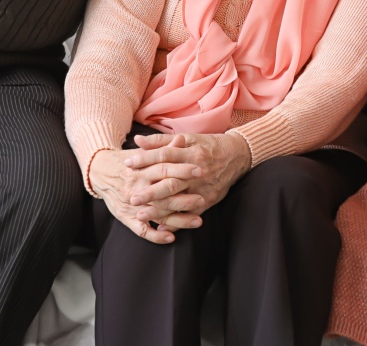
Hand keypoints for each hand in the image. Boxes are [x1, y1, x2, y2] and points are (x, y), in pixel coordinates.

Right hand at [87, 146, 203, 243]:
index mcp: (141, 169)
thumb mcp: (143, 152)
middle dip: (183, 198)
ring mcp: (131, 205)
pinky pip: (141, 230)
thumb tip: (181, 139)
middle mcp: (136, 188)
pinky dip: (156, 236)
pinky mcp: (126, 218)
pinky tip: (172, 238)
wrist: (100, 172)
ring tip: (198, 221)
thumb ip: (163, 148)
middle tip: (202, 200)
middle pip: (162, 194)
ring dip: (178, 220)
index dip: (182, 170)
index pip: (163, 169)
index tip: (200, 171)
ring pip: (156, 214)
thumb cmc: (128, 161)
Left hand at [124, 131, 252, 216]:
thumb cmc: (209, 145)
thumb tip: (137, 140)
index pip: (164, 155)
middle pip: (170, 181)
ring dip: (159, 209)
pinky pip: (191, 212)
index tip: (127, 164)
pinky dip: (177, 221)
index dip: (145, 159)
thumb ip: (161, 141)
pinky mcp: (209, 199)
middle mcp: (197, 170)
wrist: (238, 155)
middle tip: (131, 198)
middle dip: (150, 191)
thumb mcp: (188, 139)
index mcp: (191, 152)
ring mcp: (203, 186)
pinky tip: (162, 226)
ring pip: (179, 199)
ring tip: (140, 215)